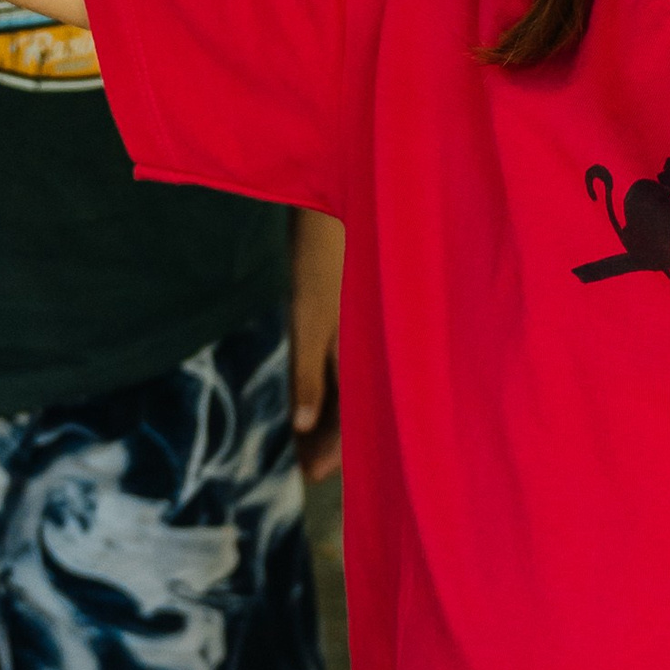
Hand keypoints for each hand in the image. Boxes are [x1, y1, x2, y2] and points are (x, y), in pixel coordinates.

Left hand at [291, 209, 343, 483]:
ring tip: (301, 437)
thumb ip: (307, 373)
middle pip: (353, 407)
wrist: (344, 195)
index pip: (354, 418)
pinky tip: (312, 389)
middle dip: (328, 436)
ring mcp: (363, 330)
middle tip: (303, 466)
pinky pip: (345, 359)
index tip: (310, 475)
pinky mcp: (354, 311)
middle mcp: (369, 347)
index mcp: (365, 354)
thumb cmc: (327, 253)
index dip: (333, 448)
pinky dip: (328, 381)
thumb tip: (300, 427)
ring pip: (350, 385)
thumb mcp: (310, 316)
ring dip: (329, 412)